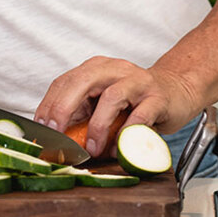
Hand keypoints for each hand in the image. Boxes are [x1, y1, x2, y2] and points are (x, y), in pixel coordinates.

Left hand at [34, 57, 200, 157]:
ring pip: (112, 96)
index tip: (41, 129)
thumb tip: (53, 139)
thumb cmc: (135, 101)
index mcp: (96, 68)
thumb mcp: (102, 104)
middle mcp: (114, 69)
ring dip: (97, 126)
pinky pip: (140, 115)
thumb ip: (81, 116)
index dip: (49, 104)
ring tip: (92, 147)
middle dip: (64, 109)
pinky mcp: (157, 97)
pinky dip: (126, 133)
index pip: (65, 81)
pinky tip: (119, 148)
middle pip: (82, 82)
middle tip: (56, 135)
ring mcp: (137, 81)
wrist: (177, 90)